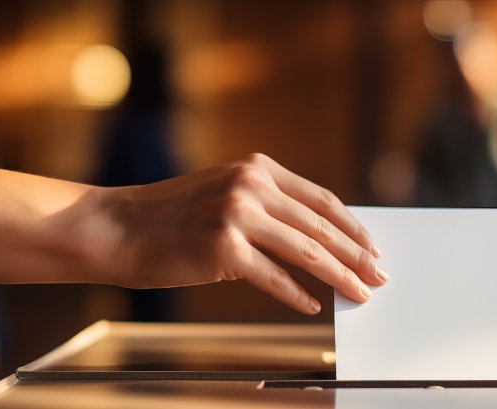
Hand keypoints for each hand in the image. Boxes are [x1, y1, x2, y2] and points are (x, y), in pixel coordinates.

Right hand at [87, 153, 387, 313]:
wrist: (117, 228)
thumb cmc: (170, 218)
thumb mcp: (223, 193)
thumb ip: (266, 205)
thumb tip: (316, 238)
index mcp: (256, 168)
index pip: (320, 200)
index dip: (352, 227)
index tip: (372, 248)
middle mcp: (251, 185)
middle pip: (320, 226)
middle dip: (356, 255)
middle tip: (378, 277)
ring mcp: (237, 214)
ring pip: (306, 251)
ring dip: (339, 276)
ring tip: (358, 294)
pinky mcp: (224, 248)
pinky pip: (274, 277)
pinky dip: (297, 294)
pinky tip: (312, 305)